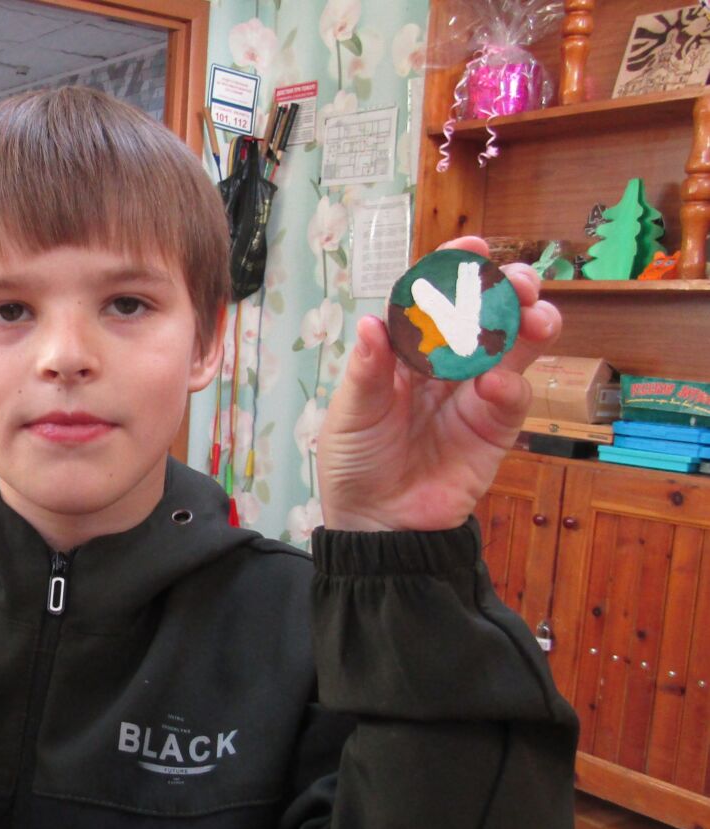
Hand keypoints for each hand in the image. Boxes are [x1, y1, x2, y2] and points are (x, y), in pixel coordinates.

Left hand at [316, 236, 559, 532]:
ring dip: (529, 325)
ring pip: (514, 347)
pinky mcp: (495, 429)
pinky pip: (514, 399)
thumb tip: (373, 322)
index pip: (434, 300)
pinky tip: (497, 387)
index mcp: (405, 352)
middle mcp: (444, 366)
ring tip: (532, 317)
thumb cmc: (355, 463)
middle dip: (506, 290)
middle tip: (518, 282)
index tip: (471, 248)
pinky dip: (512, 387)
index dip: (453, 272)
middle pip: (485, 314)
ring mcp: (473, 395)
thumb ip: (367, 372)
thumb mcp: (351, 414)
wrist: (379, 524)